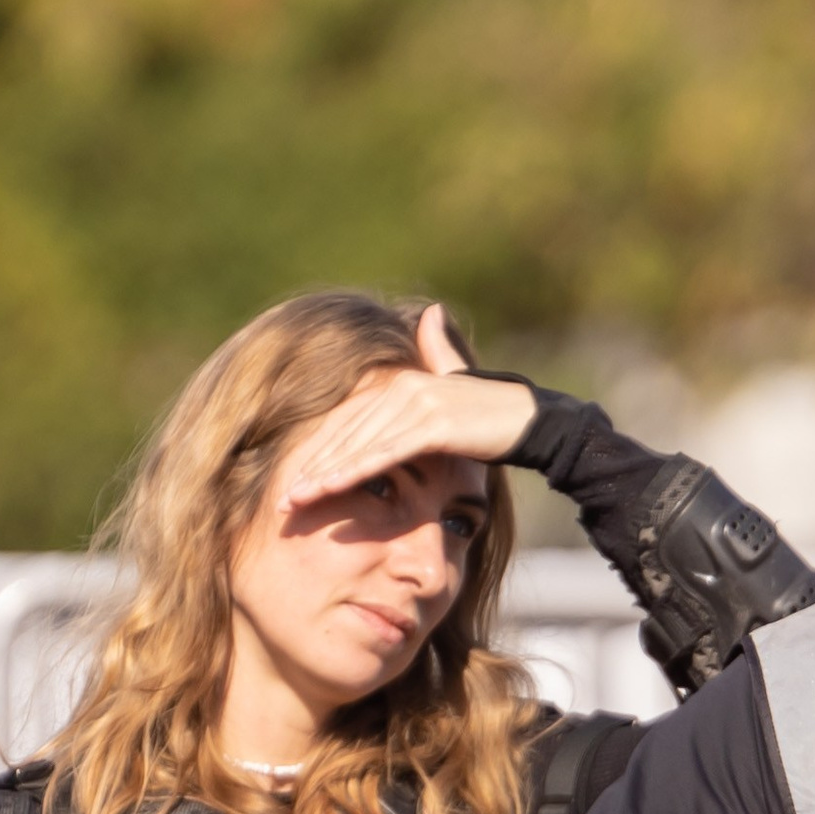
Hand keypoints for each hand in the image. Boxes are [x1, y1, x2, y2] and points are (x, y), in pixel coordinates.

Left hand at [277, 303, 537, 512]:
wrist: (534, 420)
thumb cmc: (492, 415)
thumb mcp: (456, 387)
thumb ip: (436, 355)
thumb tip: (430, 313)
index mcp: (399, 381)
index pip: (346, 420)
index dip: (316, 450)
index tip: (290, 480)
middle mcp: (402, 387)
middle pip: (345, 433)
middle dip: (309, 467)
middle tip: (279, 500)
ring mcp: (417, 404)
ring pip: (359, 444)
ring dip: (323, 475)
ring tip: (294, 500)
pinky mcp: (434, 424)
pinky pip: (386, 453)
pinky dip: (355, 471)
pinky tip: (330, 488)